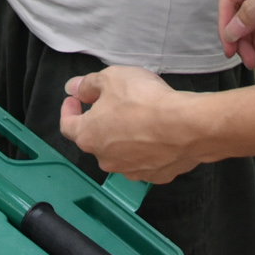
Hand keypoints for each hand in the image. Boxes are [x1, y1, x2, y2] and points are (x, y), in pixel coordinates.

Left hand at [58, 67, 202, 181]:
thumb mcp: (112, 78)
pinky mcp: (155, 176)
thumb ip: (88, 84)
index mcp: (89, 136)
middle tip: (112, 103)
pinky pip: (144, 160)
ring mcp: (131, 171)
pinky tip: (157, 134)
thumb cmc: (144, 100)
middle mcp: (105, 159)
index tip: (75, 99)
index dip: (68, 110)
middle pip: (95, 140)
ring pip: (120, 152)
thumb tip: (74, 88)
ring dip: (123, 137)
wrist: (186, 127)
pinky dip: (146, 148)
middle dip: (100, 122)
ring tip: (139, 117)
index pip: (67, 125)